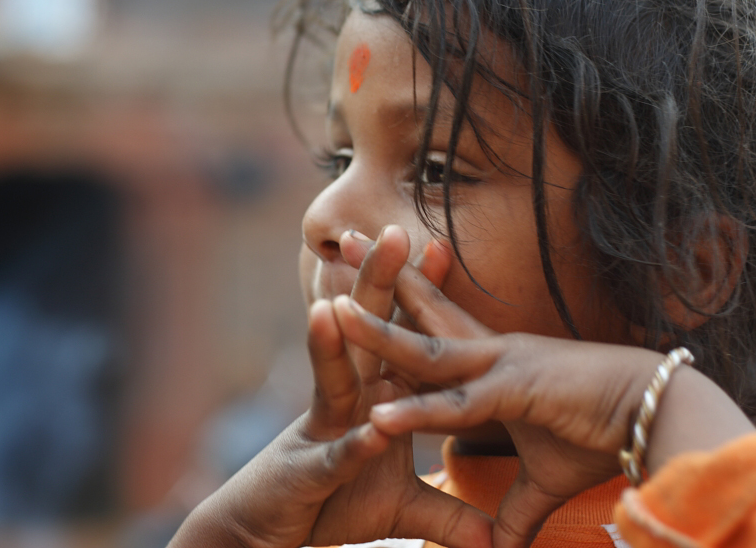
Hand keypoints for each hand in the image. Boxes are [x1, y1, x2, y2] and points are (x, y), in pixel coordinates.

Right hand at [169, 227, 491, 546]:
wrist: (264, 539)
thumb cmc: (329, 508)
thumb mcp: (398, 509)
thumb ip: (444, 511)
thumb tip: (490, 529)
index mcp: (368, 398)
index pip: (395, 337)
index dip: (415, 296)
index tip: (439, 249)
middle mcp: (344, 405)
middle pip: (364, 337)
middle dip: (376, 286)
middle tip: (392, 234)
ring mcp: (323, 435)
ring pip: (335, 382)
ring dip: (338, 345)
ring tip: (337, 305)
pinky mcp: (310, 477)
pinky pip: (337, 459)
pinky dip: (354, 447)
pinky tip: (372, 431)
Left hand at [331, 237, 755, 545]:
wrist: (661, 416)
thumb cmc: (604, 434)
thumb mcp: (544, 479)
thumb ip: (513, 508)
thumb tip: (499, 544)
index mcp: (490, 360)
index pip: (434, 320)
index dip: (400, 297)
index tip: (365, 272)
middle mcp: (489, 352)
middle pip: (421, 310)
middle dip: (378, 279)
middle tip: (339, 240)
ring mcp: (501, 367)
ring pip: (426, 348)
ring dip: (378, 332)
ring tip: (331, 309)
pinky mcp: (518, 393)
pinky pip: (457, 405)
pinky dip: (418, 413)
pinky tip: (379, 418)